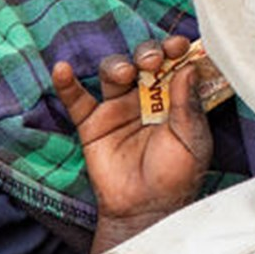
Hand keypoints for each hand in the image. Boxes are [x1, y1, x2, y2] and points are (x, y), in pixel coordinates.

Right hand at [53, 34, 212, 253]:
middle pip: (143, 60)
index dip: (176, 50)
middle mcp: (147, 96)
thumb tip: (188, 68)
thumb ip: (189, 105)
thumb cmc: (176, 175)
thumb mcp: (192, 140)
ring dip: (116, 66)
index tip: (179, 45)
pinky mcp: (93, 124)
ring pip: (112, 72)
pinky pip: (76, 99)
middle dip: (147, 52)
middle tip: (152, 60)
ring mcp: (118, 107)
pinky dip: (66, 83)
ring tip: (124, 74)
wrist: (146, 208)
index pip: (175, 63)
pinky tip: (62, 69)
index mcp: (175, 96)